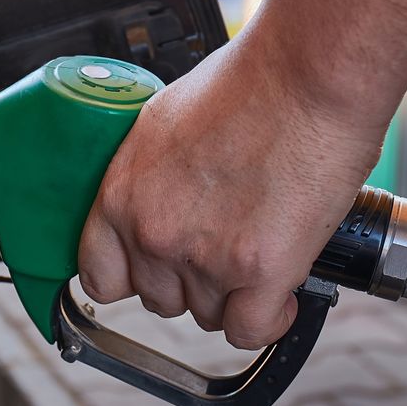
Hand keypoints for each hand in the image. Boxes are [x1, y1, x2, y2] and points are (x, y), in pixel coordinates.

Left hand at [78, 28, 391, 348]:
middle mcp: (154, 232)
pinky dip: (269, 319)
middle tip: (222, 245)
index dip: (129, 276)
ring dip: (233, 296)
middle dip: (189, 281)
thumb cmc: (249, 82)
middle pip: (159, 299)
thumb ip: (148, 175)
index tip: (151, 269)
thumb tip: (156, 198)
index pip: (99, 274)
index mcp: (122, 194)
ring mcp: (204, 258)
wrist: (307, 74)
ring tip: (259, 251)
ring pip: (208, 316)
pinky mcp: (259, 273)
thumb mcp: (164, 123)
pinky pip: (249, 331)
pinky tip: (280, 292)